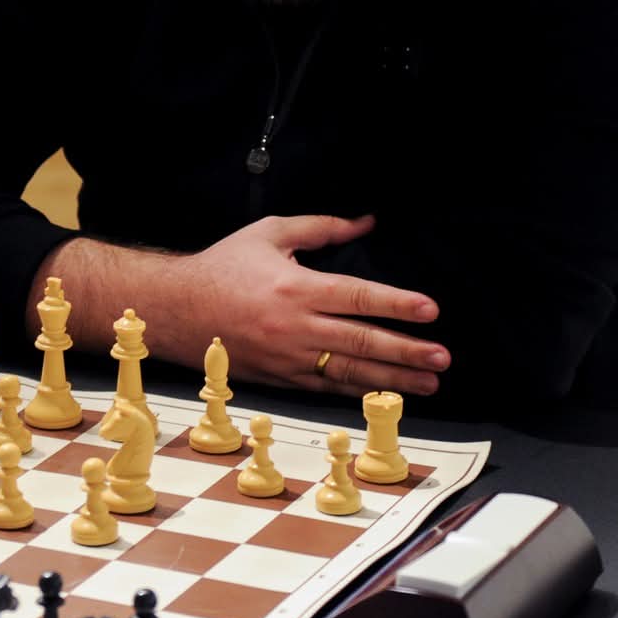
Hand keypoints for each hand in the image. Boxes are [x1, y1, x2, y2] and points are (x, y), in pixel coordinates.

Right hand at [170, 214, 449, 396]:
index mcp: (296, 288)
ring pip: (350, 373)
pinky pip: (327, 388)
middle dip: (407, 351)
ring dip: (393, 380)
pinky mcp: (281, 379)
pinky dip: (359, 392)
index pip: (358, 296)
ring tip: (427, 384)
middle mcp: (295, 328)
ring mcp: (289, 359)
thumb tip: (365, 223)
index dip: (397, 304)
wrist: (176, 311)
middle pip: (362, 342)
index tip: (430, 311)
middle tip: (441, 358)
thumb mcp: (271, 234)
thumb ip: (322, 228)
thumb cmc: (223, 268)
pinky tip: (386, 394)